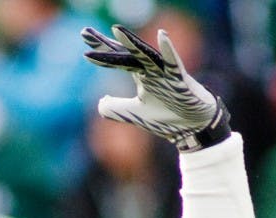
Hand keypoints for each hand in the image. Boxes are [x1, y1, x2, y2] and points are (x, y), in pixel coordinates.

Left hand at [81, 24, 229, 150]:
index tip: (84, 39)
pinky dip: (168, 50)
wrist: (191, 128)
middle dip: (107, 44)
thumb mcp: (135, 115)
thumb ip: (116, 108)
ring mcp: (164, 73)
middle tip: (85, 33)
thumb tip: (100, 102)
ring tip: (116, 31)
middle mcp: (150, 70)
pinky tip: (162, 35)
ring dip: (132, 43)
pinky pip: (173, 63)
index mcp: (140, 76)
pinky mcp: (180, 79)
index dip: (101, 51)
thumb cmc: (167, 117)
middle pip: (125, 54)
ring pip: (146, 55)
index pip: (118, 59)